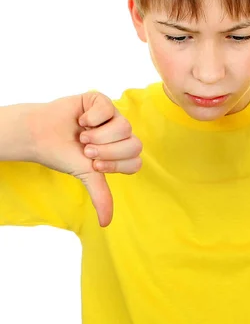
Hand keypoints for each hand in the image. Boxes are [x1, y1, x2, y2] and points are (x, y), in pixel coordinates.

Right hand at [30, 92, 142, 226]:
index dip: (116, 165)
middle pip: (134, 144)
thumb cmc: (64, 154)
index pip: (136, 162)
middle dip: (108, 151)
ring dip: (98, 135)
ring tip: (82, 136)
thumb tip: (106, 223)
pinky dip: (92, 118)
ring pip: (124, 127)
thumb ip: (101, 195)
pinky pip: (108, 109)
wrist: (40, 135)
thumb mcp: (86, 175)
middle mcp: (121, 134)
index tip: (94, 164)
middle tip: (86, 150)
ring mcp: (113, 116)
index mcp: (120, 152)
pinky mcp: (102, 100)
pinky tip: (81, 120)